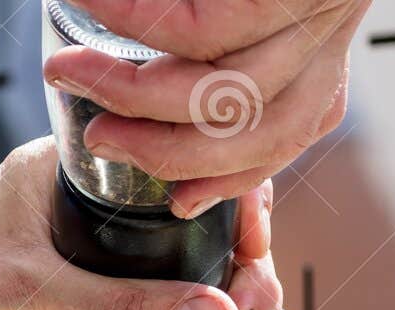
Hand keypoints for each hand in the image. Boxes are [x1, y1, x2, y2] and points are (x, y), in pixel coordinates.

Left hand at [0, 139, 284, 309]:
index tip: (256, 230)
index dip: (221, 191)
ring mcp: (87, 289)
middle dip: (239, 258)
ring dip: (234, 306)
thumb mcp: (24, 304)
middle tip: (263, 301)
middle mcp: (81, 230)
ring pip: (184, 286)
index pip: (165, 166)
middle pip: (188, 228)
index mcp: (61, 183)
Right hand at [43, 0, 369, 216]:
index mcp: (323, 38)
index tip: (179, 204)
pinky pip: (198, 29)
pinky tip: (85, 4)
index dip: (230, 179)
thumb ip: (213, 31)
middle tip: (97, 138)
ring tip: (67, 76)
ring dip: (127, 95)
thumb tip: (151, 92)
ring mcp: (316, 5)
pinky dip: (130, 24)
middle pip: (250, 134)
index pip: (288, 135)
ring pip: (220, 96)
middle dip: (159, 152)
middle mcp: (327, 27)